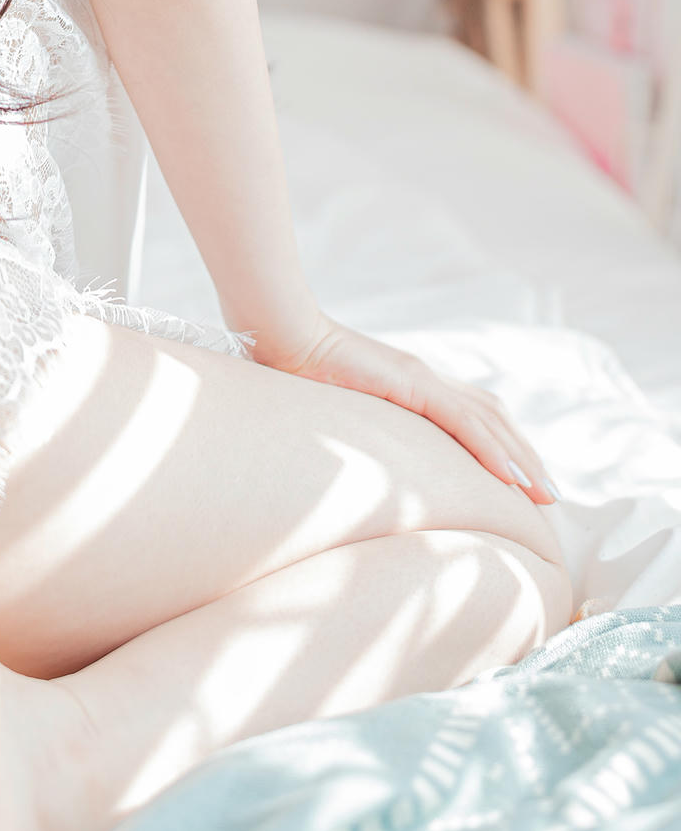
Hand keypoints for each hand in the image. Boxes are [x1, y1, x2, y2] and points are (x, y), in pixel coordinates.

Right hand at [263, 316, 559, 503]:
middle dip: (526, 456)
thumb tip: (352, 461)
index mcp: (412, 382)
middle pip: (494, 418)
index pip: (474, 413)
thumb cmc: (295, 371)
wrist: (279, 334)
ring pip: (489, 422)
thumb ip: (359, 425)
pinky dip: (491, 449)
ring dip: (521, 458)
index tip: (523, 479)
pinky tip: (510, 476)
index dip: (504, 443)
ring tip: (543, 494)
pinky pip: (462, 422)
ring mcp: (421, 378)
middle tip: (551, 497)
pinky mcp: (411, 384)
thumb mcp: (339, 407)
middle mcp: (426, 378)